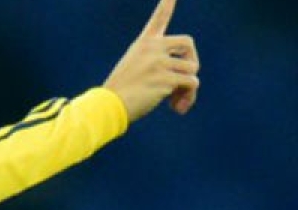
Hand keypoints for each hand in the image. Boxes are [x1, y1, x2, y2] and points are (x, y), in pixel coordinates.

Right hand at [102, 0, 200, 121]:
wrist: (108, 106)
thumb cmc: (119, 94)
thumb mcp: (134, 72)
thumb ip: (159, 69)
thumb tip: (190, 83)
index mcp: (143, 45)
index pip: (158, 19)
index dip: (167, 4)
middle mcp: (152, 49)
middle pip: (188, 43)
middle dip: (192, 61)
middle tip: (184, 79)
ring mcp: (159, 62)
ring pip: (192, 69)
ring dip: (188, 87)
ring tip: (176, 101)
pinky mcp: (165, 78)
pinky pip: (191, 83)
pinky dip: (188, 97)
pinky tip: (176, 107)